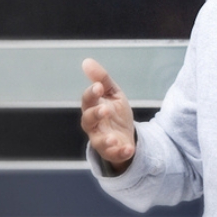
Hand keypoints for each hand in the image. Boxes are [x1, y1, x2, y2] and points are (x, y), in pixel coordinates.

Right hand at [80, 57, 134, 172]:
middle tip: (105, 110)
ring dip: (105, 140)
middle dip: (95, 115)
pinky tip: (129, 149)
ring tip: (114, 137)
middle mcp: (93, 125)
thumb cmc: (115, 113)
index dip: (91, 94)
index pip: (87, 100)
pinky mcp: (112, 152)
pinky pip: (114, 154)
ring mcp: (101, 140)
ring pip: (98, 141)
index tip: (98, 87)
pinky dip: (121, 153)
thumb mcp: (113, 94)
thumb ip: (102, 80)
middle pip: (88, 121)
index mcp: (93, 108)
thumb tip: (87, 61)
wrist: (126, 136)